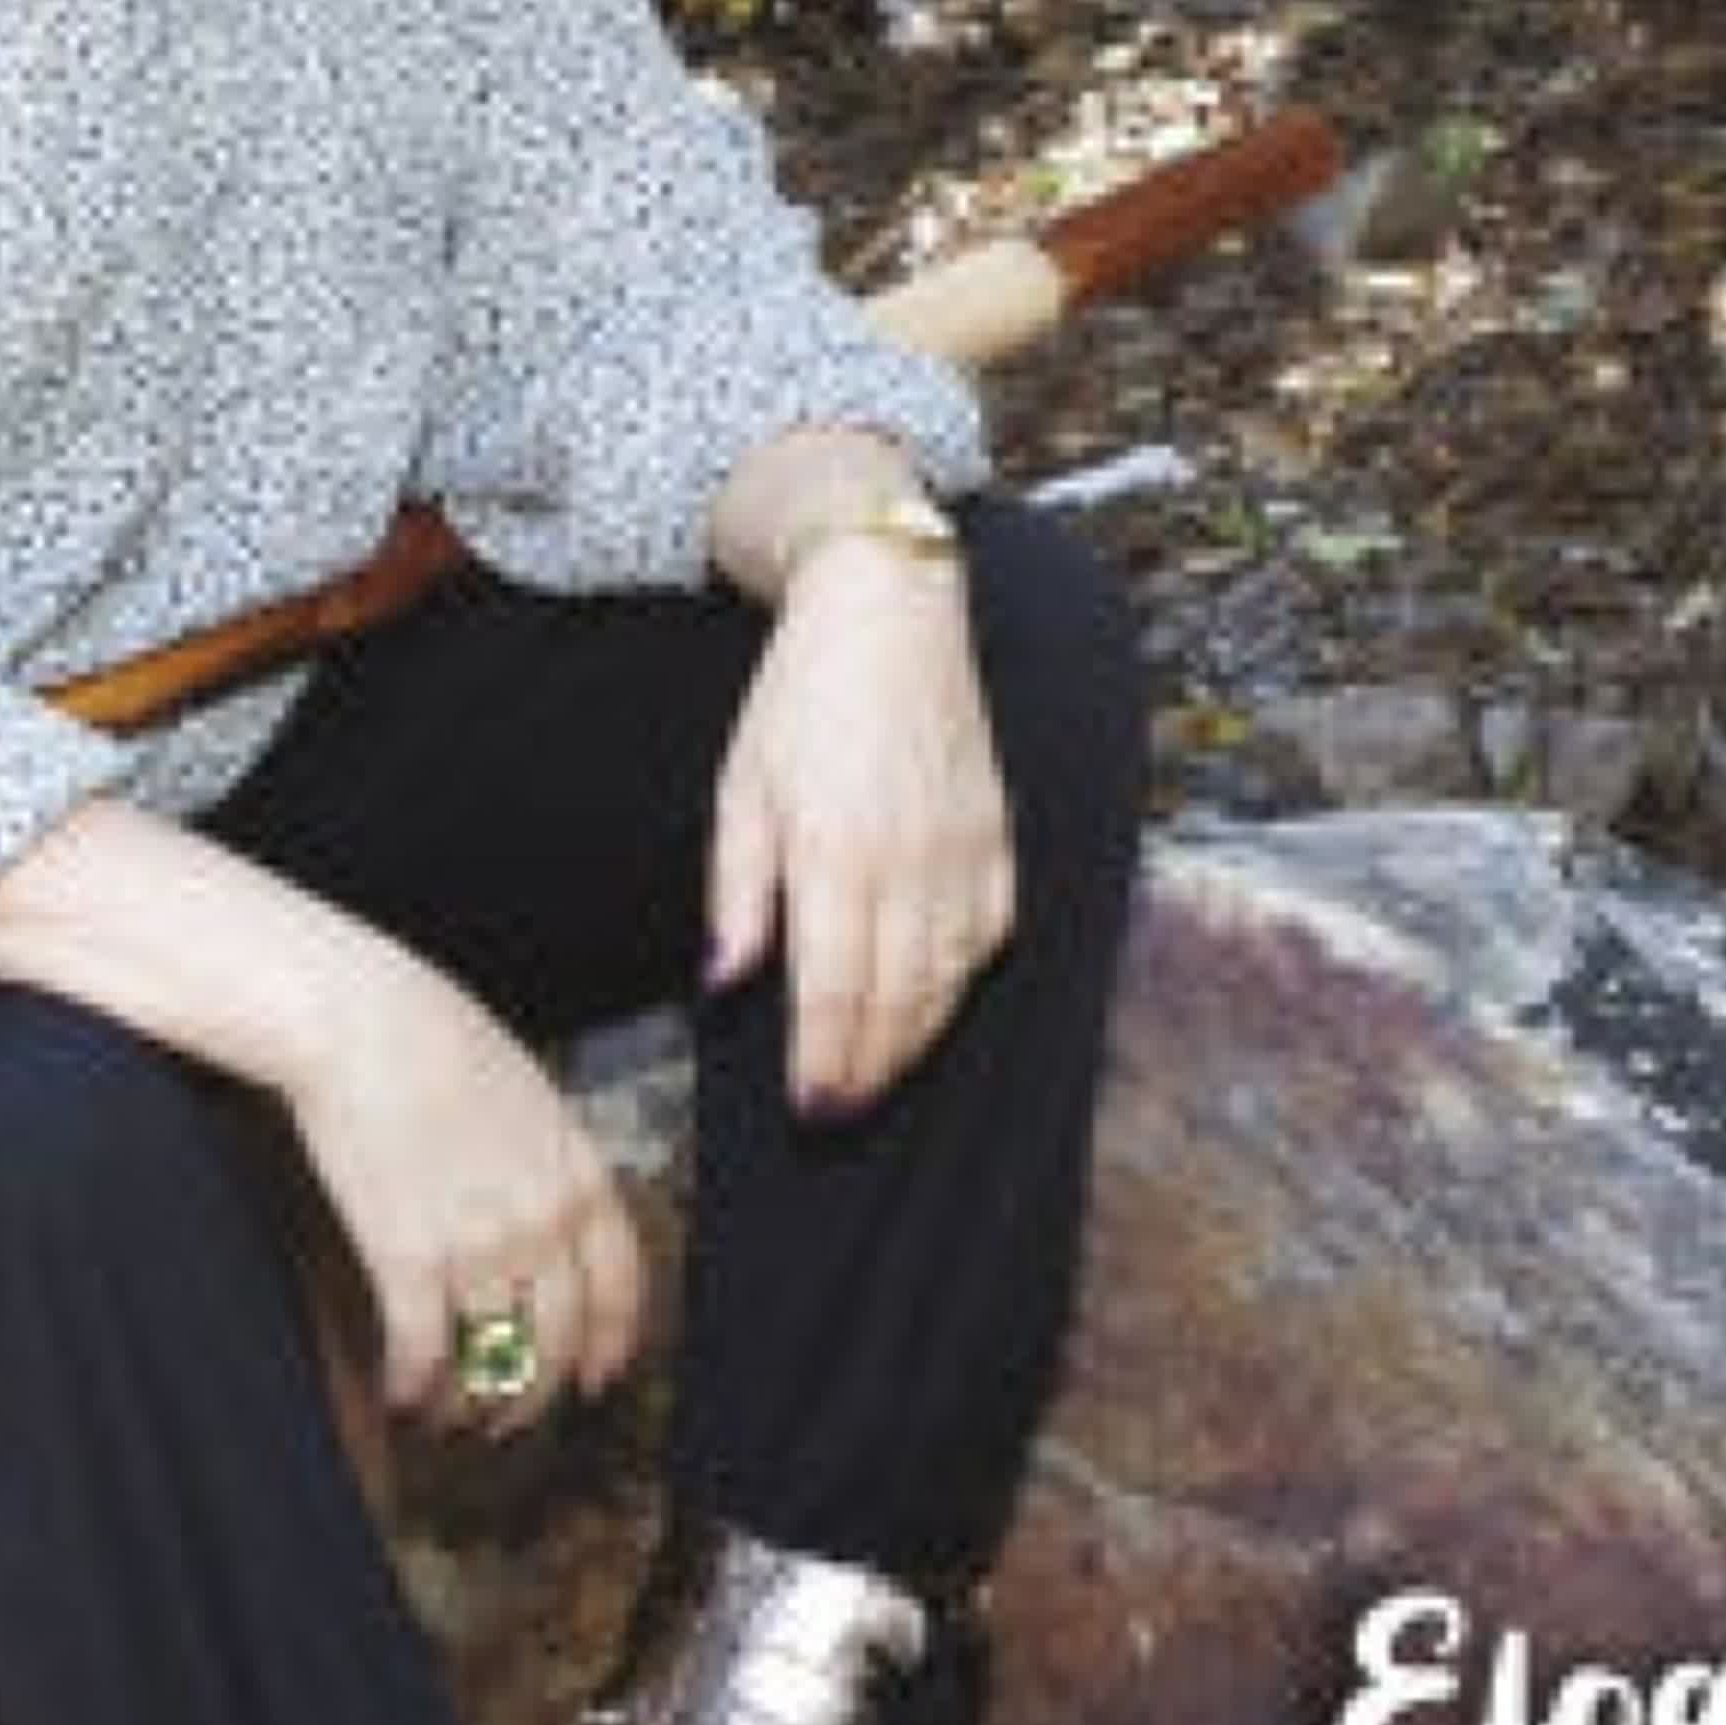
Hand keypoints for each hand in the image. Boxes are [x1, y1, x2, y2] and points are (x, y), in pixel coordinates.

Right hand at [283, 945, 647, 1427]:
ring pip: (492, 1359)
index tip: (599, 1377)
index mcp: (583, 1176)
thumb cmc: (440, 1043)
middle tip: (510, 1421)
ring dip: (468, 1403)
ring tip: (448, 1417)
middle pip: (559, 1339)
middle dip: (536, 1395)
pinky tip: (399, 1396)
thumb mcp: (532, 1100)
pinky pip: (422, 1351)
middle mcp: (545, 1221)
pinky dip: (412, 1386)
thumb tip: (547, 1221)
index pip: (622, 1285)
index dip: (613, 1343)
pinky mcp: (409, 1257)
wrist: (367, 1024)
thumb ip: (548, 1167)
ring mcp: (481, 1244)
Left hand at [704, 539, 1013, 1110]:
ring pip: (951, 979)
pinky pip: (990, 936)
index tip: (809, 1107)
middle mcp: (910, 859)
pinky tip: (932, 1004)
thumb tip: (726, 980)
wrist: (892, 613)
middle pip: (899, 1000)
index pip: (836, 990)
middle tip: (839, 1111)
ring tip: (879, 1074)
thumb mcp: (740, 788)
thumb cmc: (802, 698)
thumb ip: (737, 892)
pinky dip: (961, 984)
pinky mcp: (999, 837)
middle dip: (869, 1069)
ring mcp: (964, 850)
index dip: (825, 1062)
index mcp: (835, 848)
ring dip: (915, 1040)